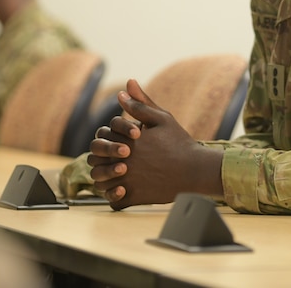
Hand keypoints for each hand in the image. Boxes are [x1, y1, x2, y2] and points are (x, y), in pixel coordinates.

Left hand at [87, 79, 222, 209]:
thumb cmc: (179, 142)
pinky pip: (113, 200)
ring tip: (117, 172)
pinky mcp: (134, 197)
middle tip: (116, 156)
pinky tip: (123, 188)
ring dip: (103, 176)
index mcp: (127, 140)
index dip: (109, 136)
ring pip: (100, 181)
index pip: (102, 135)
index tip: (124, 139)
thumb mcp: (161, 118)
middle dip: (102, 155)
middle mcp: (123, 161)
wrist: (195, 170)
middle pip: (95, 158)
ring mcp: (128, 180)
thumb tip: (122, 90)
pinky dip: (113, 195)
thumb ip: (140, 104)